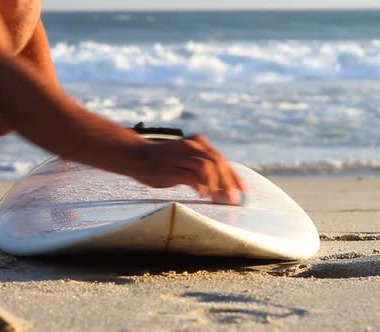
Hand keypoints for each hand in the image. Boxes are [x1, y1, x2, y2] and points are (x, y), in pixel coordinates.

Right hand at [126, 135, 247, 204]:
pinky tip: (203, 194)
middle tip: (234, 198)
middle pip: (219, 163)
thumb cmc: (162, 160)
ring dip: (217, 184)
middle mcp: (192, 147)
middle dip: (229, 182)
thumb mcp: (184, 158)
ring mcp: (181, 156)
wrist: (136, 156)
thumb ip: (200, 166)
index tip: (243, 189)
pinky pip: (193, 176)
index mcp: (197, 143)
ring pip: (209, 168)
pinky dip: (202, 186)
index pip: (222, 160)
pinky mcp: (172, 168)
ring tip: (219, 198)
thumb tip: (220, 185)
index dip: (234, 176)